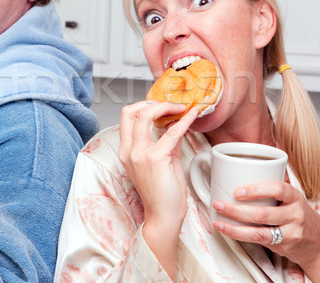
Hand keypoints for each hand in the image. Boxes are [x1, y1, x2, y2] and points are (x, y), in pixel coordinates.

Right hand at [118, 100, 197, 277]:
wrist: (164, 216)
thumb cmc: (163, 194)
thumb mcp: (163, 161)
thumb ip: (166, 141)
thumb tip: (175, 123)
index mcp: (127, 151)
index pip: (127, 117)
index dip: (145, 106)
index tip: (163, 106)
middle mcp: (129, 151)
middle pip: (132, 111)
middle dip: (154, 102)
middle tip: (172, 104)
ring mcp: (139, 154)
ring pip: (146, 115)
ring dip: (166, 107)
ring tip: (181, 108)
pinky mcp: (155, 158)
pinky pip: (171, 132)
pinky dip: (184, 121)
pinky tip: (192, 116)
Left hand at [212, 181, 319, 281]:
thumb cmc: (299, 216)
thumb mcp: (291, 199)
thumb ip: (272, 190)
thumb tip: (238, 174)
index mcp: (294, 196)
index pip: (278, 189)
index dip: (256, 189)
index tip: (237, 191)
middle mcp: (294, 214)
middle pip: (263, 213)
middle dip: (236, 209)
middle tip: (218, 204)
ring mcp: (290, 232)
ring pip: (258, 231)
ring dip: (234, 227)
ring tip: (218, 221)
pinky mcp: (284, 245)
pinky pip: (259, 240)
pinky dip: (241, 236)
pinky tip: (229, 231)